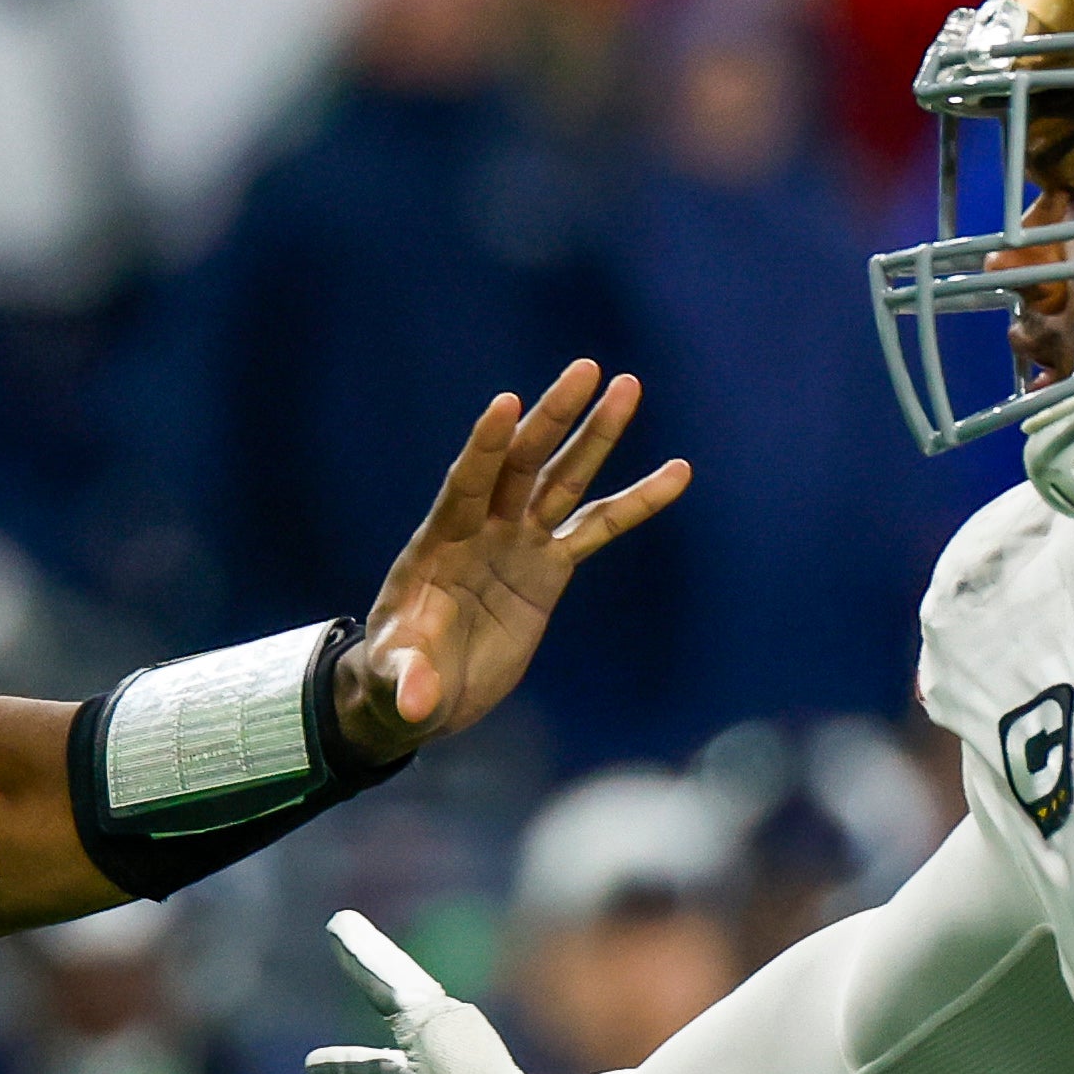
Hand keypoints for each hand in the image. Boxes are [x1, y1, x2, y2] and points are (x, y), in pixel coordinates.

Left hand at [330, 360, 686, 763]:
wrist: (422, 692)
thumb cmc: (396, 681)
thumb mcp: (396, 685)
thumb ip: (408, 684)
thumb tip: (418, 704)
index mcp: (439, 545)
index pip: (465, 485)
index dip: (483, 448)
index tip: (505, 404)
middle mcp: (482, 530)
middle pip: (521, 464)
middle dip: (551, 419)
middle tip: (586, 369)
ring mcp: (518, 543)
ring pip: (563, 480)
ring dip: (595, 435)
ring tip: (629, 385)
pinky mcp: (548, 568)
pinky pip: (598, 528)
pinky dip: (636, 502)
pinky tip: (677, 472)